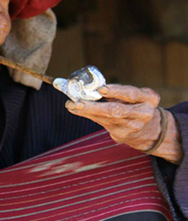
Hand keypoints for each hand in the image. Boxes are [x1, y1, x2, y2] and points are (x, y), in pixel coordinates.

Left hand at [65, 84, 181, 163]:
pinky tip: (76, 110)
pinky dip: (88, 115)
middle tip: (78, 102)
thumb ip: (113, 91)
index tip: (101, 89)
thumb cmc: (133, 105)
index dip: (116, 91)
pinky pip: (101, 123)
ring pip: (106, 118)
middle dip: (95, 106)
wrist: (148, 130)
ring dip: (86, 111)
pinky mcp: (123, 135)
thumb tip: (85, 84)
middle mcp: (144, 113)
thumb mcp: (132, 96)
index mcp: (149, 98)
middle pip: (116, 110)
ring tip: (72, 105)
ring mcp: (133, 126)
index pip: (131, 94)